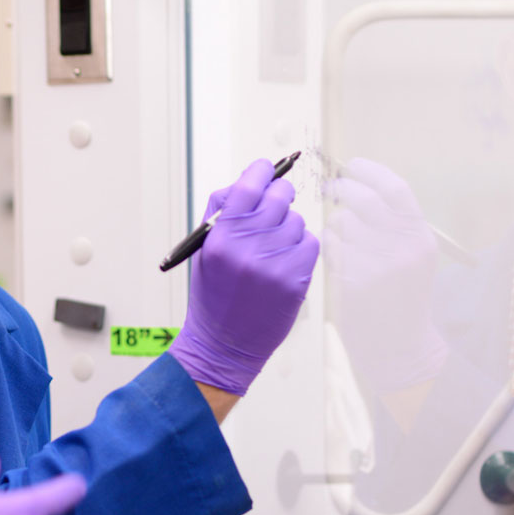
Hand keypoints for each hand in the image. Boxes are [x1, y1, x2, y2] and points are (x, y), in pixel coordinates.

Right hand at [168, 158, 319, 393]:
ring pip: (296, 220)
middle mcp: (247, 248)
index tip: (265, 170)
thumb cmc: (213, 293)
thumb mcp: (203, 249)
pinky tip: (285, 259)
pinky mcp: (296, 280)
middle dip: (279, 193)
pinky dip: (301, 246)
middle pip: (279, 196)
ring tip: (272, 245)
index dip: (260, 171)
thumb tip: (248, 180)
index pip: (248, 185)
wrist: (223, 344)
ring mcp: (274, 265)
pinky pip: (310, 243)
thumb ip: (222, 211)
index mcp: (220, 237)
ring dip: (288, 225)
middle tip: (276, 201)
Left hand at [321, 158, 447, 391]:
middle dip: (342, 188)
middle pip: (364, 199)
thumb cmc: (400, 298)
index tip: (353, 164)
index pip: (396, 188)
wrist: (401, 346)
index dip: (371, 171)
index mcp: (419, 236)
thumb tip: (362, 185)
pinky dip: (328, 246)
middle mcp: (403, 247)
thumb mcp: (412, 256)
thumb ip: (395, 225)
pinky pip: (330, 246)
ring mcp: (379, 264)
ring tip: (341, 238)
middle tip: (331, 188)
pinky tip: (335, 256)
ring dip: (334, 224)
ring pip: (341, 222)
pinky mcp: (355, 281)